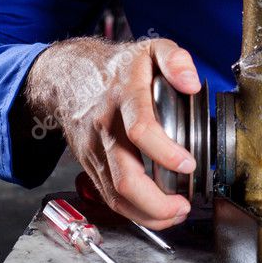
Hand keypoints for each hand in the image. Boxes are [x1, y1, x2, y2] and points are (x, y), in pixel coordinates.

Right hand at [25, 36, 201, 228]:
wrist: (70, 76)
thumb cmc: (117, 68)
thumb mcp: (151, 49)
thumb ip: (175, 59)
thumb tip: (191, 82)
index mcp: (124, 96)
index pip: (140, 129)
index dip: (165, 152)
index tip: (189, 163)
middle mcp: (105, 127)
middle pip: (125, 176)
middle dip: (157, 201)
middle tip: (184, 205)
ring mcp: (94, 149)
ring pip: (115, 194)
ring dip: (148, 213)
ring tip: (176, 213)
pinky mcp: (89, 164)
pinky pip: (108, 197)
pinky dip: (133, 212)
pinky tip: (155, 212)